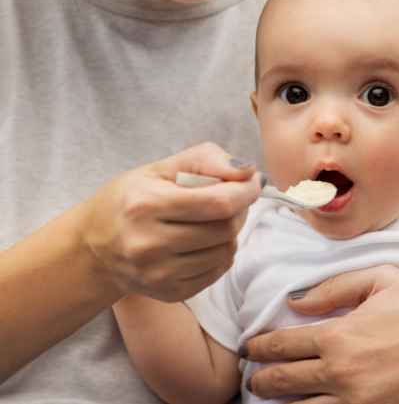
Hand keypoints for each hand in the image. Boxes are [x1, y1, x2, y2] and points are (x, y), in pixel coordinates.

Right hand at [77, 142, 261, 301]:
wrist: (93, 248)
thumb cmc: (130, 199)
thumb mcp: (161, 168)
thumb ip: (206, 160)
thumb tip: (248, 171)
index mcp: (145, 204)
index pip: (219, 202)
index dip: (246, 191)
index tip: (253, 181)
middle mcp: (149, 243)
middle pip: (226, 228)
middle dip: (240, 209)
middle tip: (230, 199)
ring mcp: (159, 273)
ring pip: (227, 250)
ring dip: (230, 231)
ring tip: (211, 220)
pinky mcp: (169, 292)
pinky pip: (218, 270)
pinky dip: (220, 252)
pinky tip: (201, 241)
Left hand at [243, 265, 398, 403]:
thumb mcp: (384, 280)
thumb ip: (335, 287)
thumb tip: (295, 301)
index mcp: (340, 335)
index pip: (283, 344)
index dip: (259, 346)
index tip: (249, 347)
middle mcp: (341, 375)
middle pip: (283, 383)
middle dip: (261, 381)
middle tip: (252, 380)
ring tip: (273, 402)